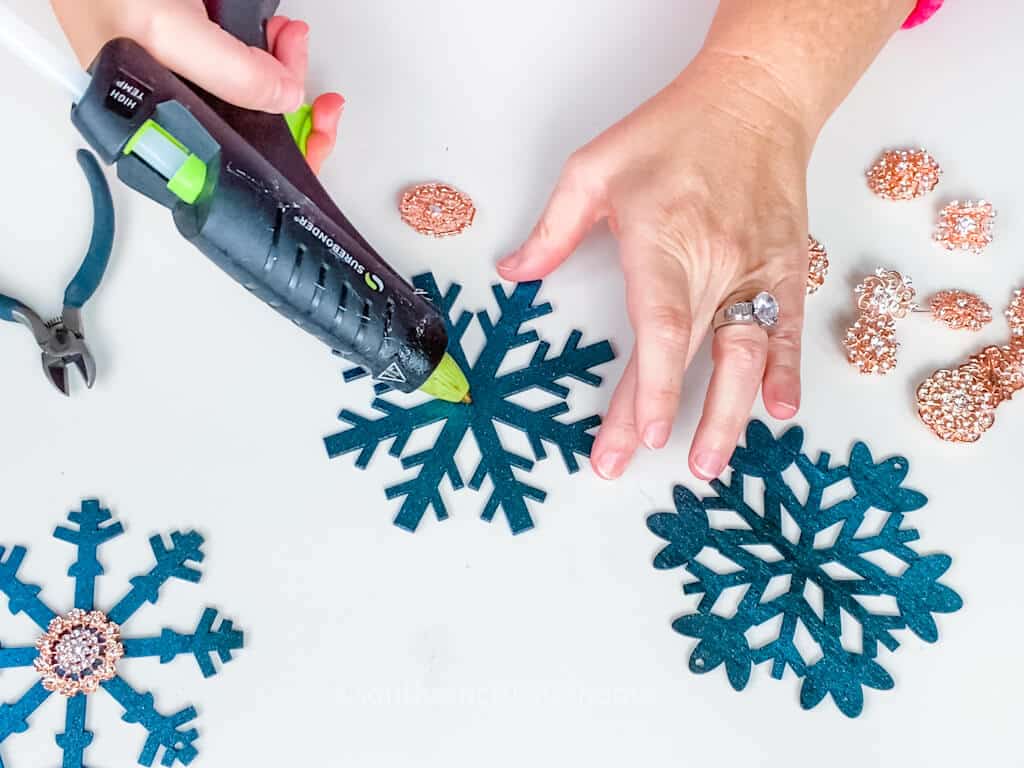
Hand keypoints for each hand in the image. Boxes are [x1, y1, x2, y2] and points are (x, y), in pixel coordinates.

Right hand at [50, 0, 342, 172]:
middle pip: (250, 134)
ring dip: (284, 69)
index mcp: (157, 131)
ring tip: (287, 38)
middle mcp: (173, 114)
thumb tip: (284, 98)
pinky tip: (275, 33)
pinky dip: (269, 49)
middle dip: (290, 106)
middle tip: (306, 79)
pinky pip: (244, 64)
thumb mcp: (170, 32)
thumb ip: (231, 72)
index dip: (278, 163)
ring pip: (253, 97)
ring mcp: (187, 84)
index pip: (230, 169)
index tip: (315, 142)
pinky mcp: (197, 53)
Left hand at [499, 52, 812, 481]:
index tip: (640, 435)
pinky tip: (779, 411)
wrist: (755, 98)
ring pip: (745, 355)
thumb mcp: (594, 166)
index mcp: (664, 238)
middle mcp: (715, 260)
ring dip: (728, 414)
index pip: (659, 326)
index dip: (652, 385)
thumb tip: (515, 274)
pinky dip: (785, 371)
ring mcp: (755, 268)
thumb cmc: (675, 130)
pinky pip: (786, 328)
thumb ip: (553, 228)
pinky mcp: (784, 269)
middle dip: (662, 418)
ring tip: (708, 464)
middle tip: (630, 465)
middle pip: (688, 354)